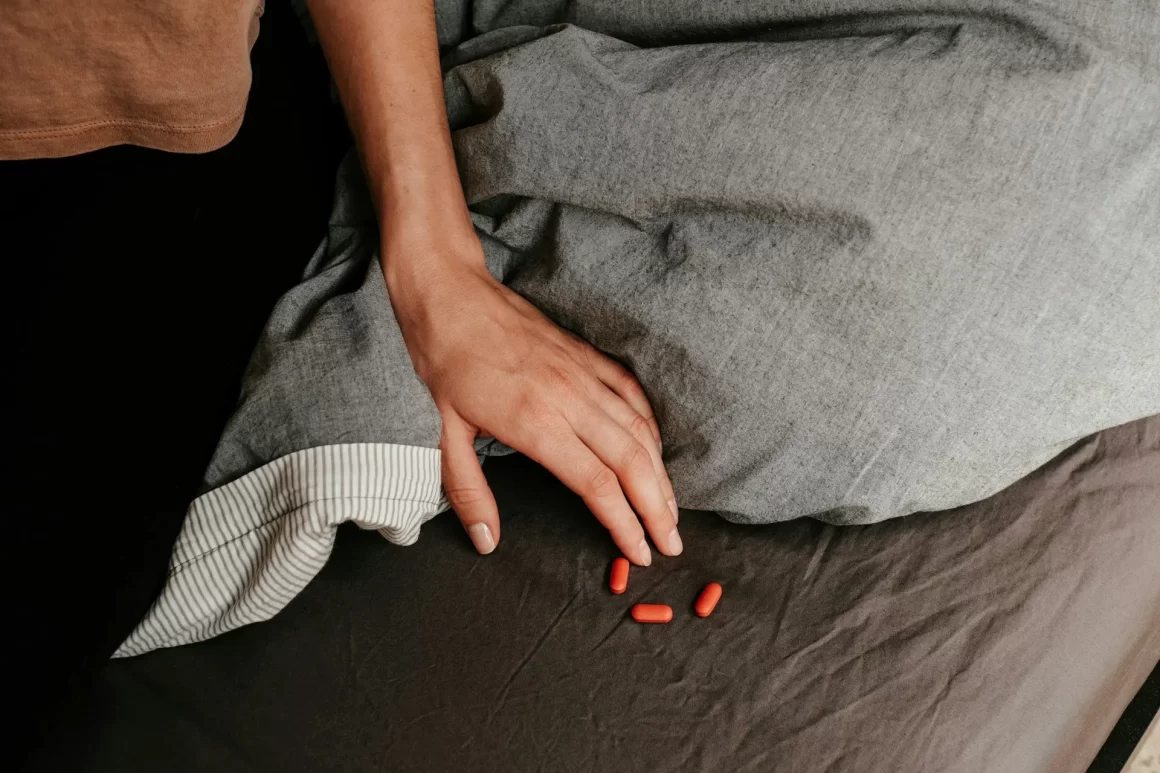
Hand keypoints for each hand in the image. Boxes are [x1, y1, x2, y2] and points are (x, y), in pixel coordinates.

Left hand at [384, 241, 679, 565]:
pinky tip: (656, 450)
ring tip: (671, 508)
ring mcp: (582, 373)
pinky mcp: (586, 355)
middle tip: (672, 544)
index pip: (597, 484)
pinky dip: (651, 426)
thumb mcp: (441, 434)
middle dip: (658, 508)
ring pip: (639, 429)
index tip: (639, 553)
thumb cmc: (442, 362)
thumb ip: (467, 493)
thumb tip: (486, 541)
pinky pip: (633, 394)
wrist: (449, 295)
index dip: (624, 523)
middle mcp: (569, 398)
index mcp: (535, 422)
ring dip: (660, 474)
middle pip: (631, 461)